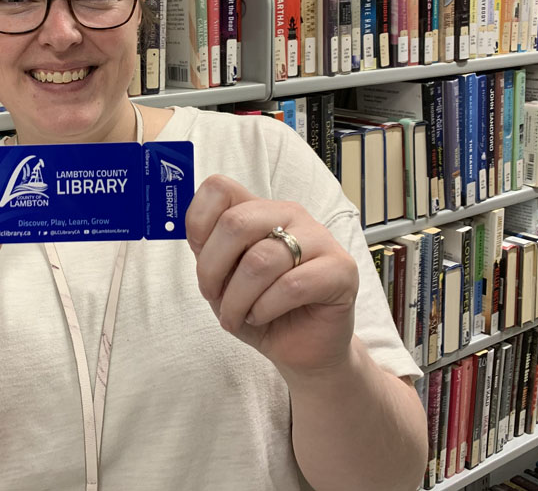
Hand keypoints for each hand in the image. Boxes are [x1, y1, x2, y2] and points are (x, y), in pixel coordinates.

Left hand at [186, 175, 358, 377]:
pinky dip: (265, 308)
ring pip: (261, 260)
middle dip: (212, 268)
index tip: (198, 254)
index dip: (198, 222)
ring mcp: (320, 238)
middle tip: (213, 296)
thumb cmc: (260, 308)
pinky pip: (292, 285)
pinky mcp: (342, 269)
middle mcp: (291, 214)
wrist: (300, 347)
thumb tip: (194, 236)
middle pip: (236, 222)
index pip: (220, 188)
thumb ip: (210, 251)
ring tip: (237, 316)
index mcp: (259, 210)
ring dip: (237, 298)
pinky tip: (262, 317)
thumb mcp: (223, 279)